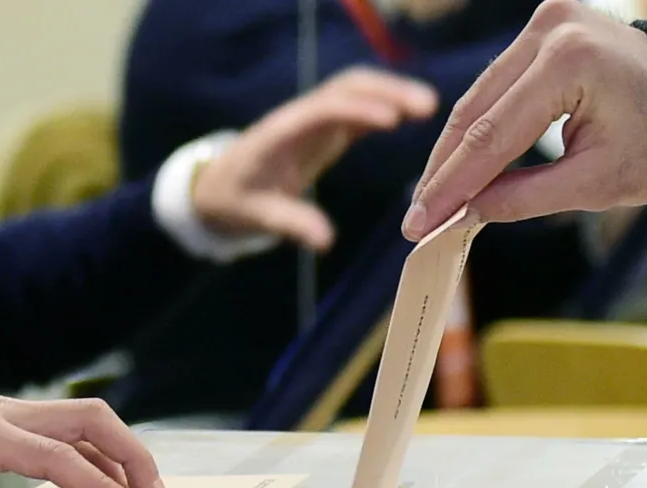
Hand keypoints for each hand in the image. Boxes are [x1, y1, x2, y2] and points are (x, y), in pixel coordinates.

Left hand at [0, 356, 164, 487]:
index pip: (60, 457)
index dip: (99, 486)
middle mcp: (7, 415)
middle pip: (92, 422)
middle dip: (133, 456)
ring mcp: (10, 413)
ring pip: (84, 423)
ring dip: (119, 453)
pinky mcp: (5, 419)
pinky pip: (64, 430)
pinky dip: (93, 451)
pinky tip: (96, 476)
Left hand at [194, 67, 437, 250]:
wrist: (217, 185)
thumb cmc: (235, 200)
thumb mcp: (256, 216)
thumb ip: (290, 223)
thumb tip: (325, 241)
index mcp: (281, 134)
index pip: (323, 110)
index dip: (357, 110)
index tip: (392, 120)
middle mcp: (301, 117)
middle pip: (346, 88)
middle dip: (386, 90)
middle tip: (427, 106)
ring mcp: (315, 119)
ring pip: (357, 91)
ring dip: (392, 91)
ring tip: (429, 106)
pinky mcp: (326, 128)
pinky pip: (359, 107)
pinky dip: (387, 104)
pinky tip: (416, 113)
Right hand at [402, 0, 646, 239]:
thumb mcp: (595, 184)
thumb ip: (522, 198)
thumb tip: (464, 213)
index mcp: (571, 62)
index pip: (492, 134)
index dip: (452, 184)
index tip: (420, 223)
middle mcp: (552, 28)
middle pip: (476, 110)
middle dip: (444, 169)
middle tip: (417, 216)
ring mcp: (547, 20)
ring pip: (480, 96)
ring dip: (455, 150)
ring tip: (432, 198)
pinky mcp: (546, 26)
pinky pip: (498, 84)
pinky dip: (478, 126)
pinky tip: (458, 165)